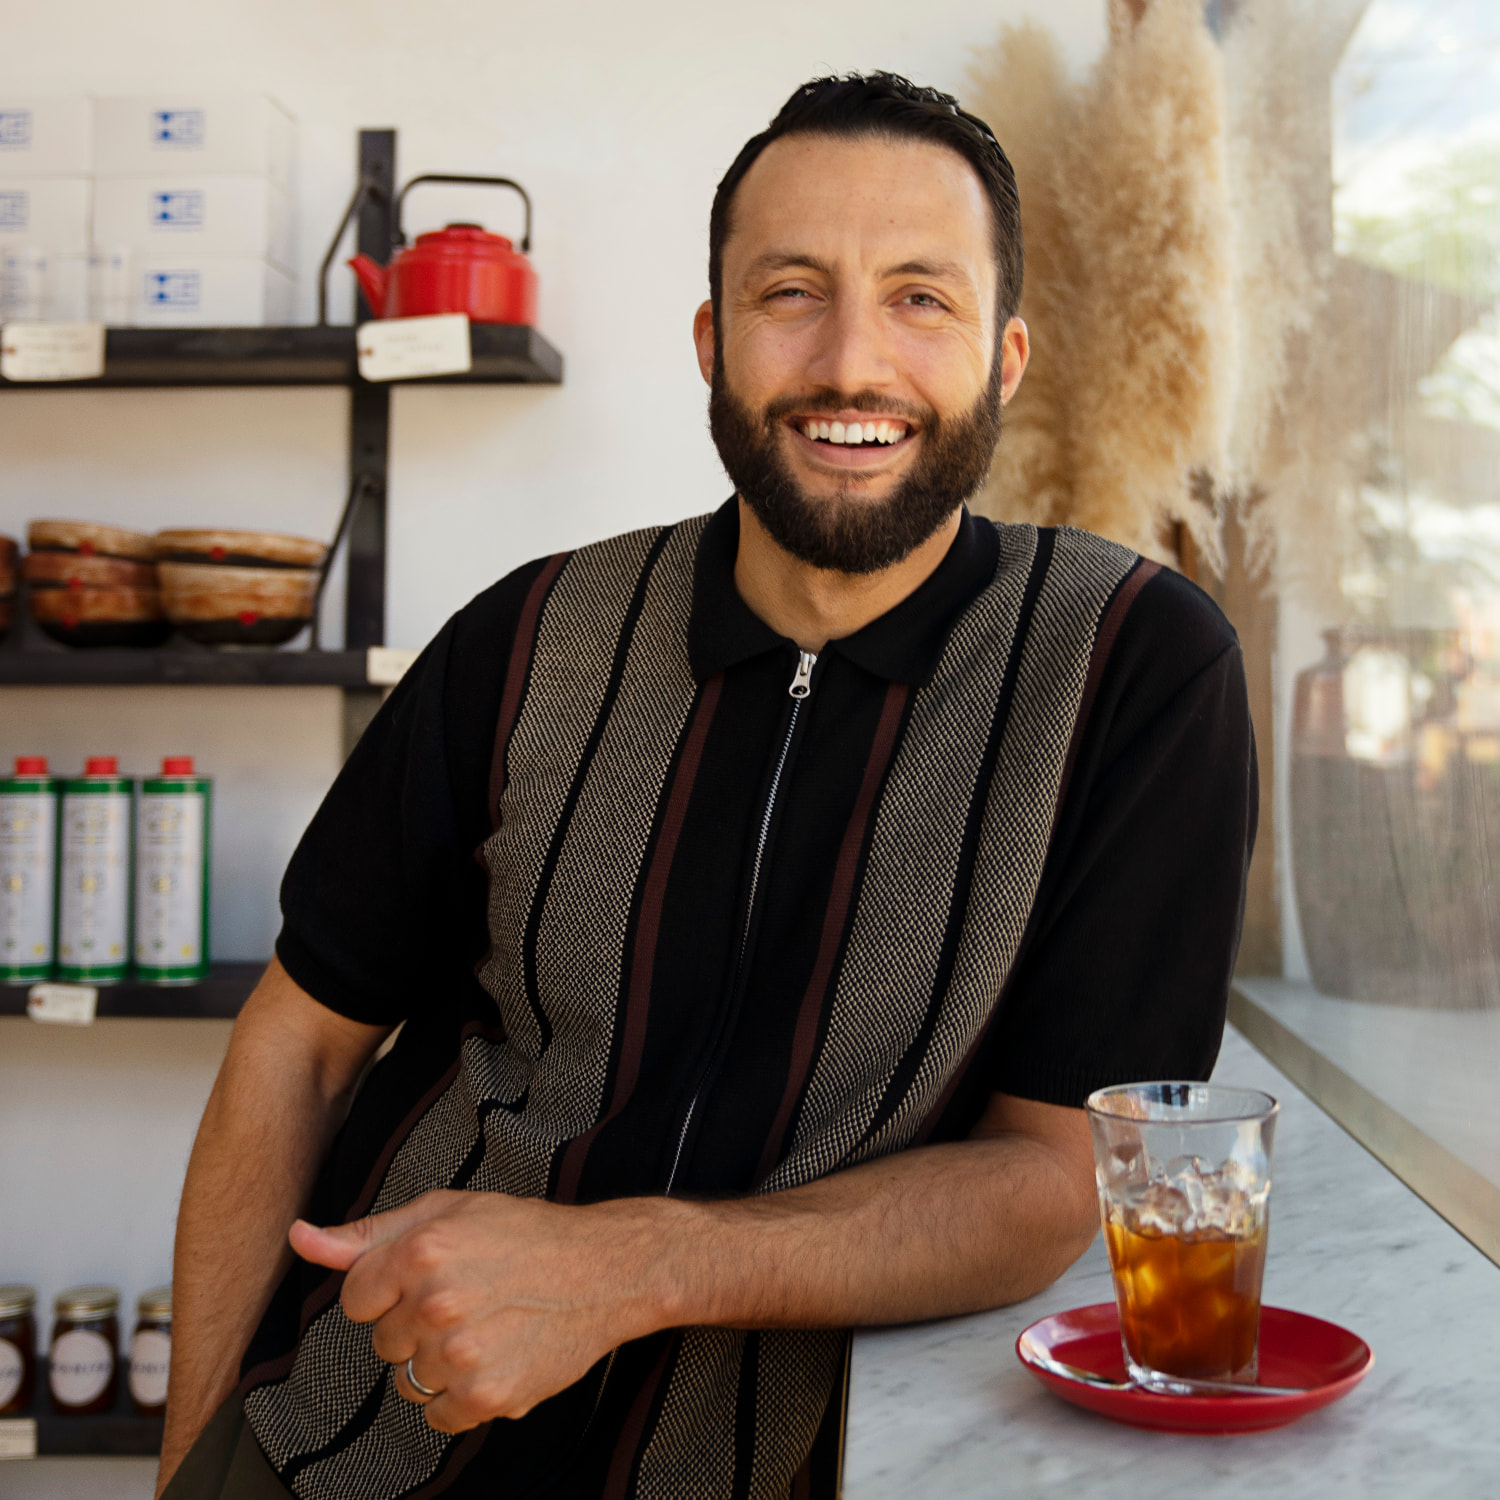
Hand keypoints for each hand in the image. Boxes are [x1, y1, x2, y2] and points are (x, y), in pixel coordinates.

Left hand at [289, 1190, 674, 1431]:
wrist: (605, 1269)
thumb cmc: (527, 1234)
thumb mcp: (447, 1211)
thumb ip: (368, 1233)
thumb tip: (300, 1238)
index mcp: (421, 1249)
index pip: (356, 1298)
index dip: (390, 1290)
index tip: (430, 1278)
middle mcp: (436, 1302)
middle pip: (382, 1341)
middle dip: (415, 1324)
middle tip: (469, 1297)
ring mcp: (460, 1353)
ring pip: (408, 1381)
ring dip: (438, 1363)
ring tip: (486, 1327)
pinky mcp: (485, 1395)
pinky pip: (438, 1415)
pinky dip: (462, 1396)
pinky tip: (497, 1356)